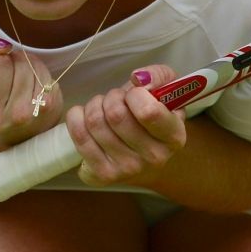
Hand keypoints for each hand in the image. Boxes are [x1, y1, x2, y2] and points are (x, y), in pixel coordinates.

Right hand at [0, 27, 60, 146]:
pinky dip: (34, 68)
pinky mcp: (43, 109)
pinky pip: (40, 70)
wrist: (6, 128)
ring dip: (17, 61)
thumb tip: (2, 44)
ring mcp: (18, 117)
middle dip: (0, 58)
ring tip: (11, 77)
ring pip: (22, 63)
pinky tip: (26, 82)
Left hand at [67, 65, 185, 186]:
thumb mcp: (164, 91)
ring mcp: (128, 169)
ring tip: (101, 108)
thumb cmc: (150, 117)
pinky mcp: (103, 175)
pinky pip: (80, 137)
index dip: (135, 94)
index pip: (148, 112)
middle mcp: (154, 157)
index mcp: (174, 136)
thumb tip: (138, 79)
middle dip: (111, 97)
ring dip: (94, 106)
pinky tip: (84, 118)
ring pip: (95, 122)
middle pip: (116, 114)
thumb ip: (157, 76)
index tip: (134, 94)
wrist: (143, 157)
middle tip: (115, 100)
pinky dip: (76, 118)